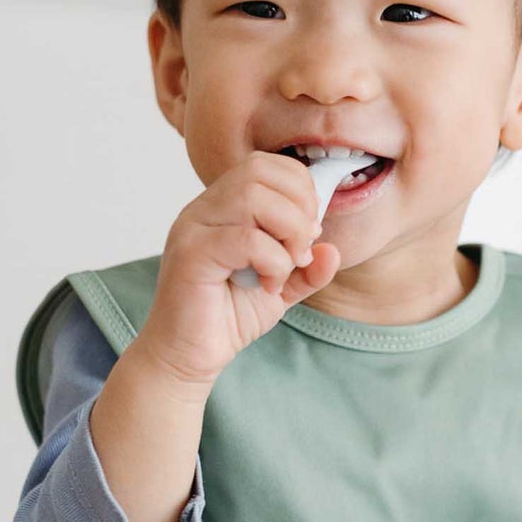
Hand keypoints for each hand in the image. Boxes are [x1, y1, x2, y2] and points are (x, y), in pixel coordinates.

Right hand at [134, 151, 341, 388]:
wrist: (188, 356)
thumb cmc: (227, 318)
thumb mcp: (281, 288)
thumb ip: (308, 268)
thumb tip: (333, 249)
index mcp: (223, 206)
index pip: (266, 165)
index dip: (301, 190)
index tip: (311, 232)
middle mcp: (204, 208)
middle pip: (260, 171)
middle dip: (299, 207)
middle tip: (303, 249)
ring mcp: (193, 227)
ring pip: (253, 197)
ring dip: (288, 231)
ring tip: (290, 265)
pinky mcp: (190, 254)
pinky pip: (245, 238)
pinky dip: (273, 261)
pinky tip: (269, 285)